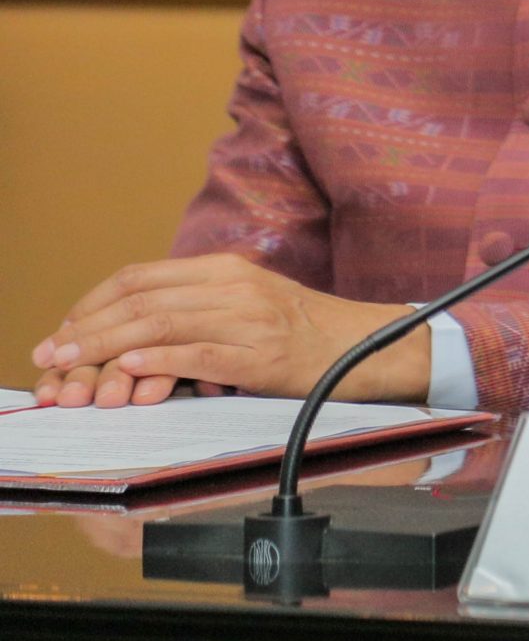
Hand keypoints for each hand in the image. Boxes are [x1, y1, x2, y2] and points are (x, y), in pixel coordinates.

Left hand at [30, 254, 428, 404]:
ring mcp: (248, 319)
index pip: (140, 277)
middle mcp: (233, 286)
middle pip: (140, 299)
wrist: (366, 346)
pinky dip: (157, 362)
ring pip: (159, 324)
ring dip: (106, 347)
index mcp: (226, 269)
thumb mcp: (248, 304)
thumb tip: (133, 331)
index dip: (91, 304)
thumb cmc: (304, 332)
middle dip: (86, 328)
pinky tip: (129, 370)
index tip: (63, 331)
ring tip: (72, 366)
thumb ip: (197, 307)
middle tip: (50, 354)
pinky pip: (198, 354)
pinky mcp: (261, 356)